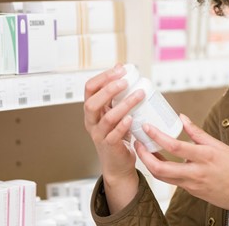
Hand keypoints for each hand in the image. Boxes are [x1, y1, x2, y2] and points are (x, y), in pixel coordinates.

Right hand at [83, 64, 145, 210]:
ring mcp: (99, 135)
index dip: (103, 77)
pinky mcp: (109, 146)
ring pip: (107, 118)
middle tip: (125, 82)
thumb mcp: (115, 110)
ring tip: (139, 95)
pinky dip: (122, 126)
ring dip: (124, 105)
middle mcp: (92, 121)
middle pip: (92, 103)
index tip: (120, 70)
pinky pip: (113, 135)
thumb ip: (115, 92)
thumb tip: (121, 66)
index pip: (90, 88)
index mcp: (93, 110)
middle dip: (108, 90)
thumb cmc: (117, 133)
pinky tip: (131, 118)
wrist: (118, 162)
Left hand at [136, 114, 228, 213]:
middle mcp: (196, 172)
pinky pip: (172, 181)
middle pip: (160, 168)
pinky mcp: (192, 192)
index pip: (174, 146)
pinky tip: (161, 160)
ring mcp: (192, 185)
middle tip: (137, 143)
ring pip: (163, 177)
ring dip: (150, 164)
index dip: (157, 136)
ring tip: (145, 151)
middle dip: (144, 156)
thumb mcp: (220, 146)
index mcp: (205, 157)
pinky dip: (163, 170)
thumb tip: (183, 119)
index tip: (147, 127)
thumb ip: (198, 133)